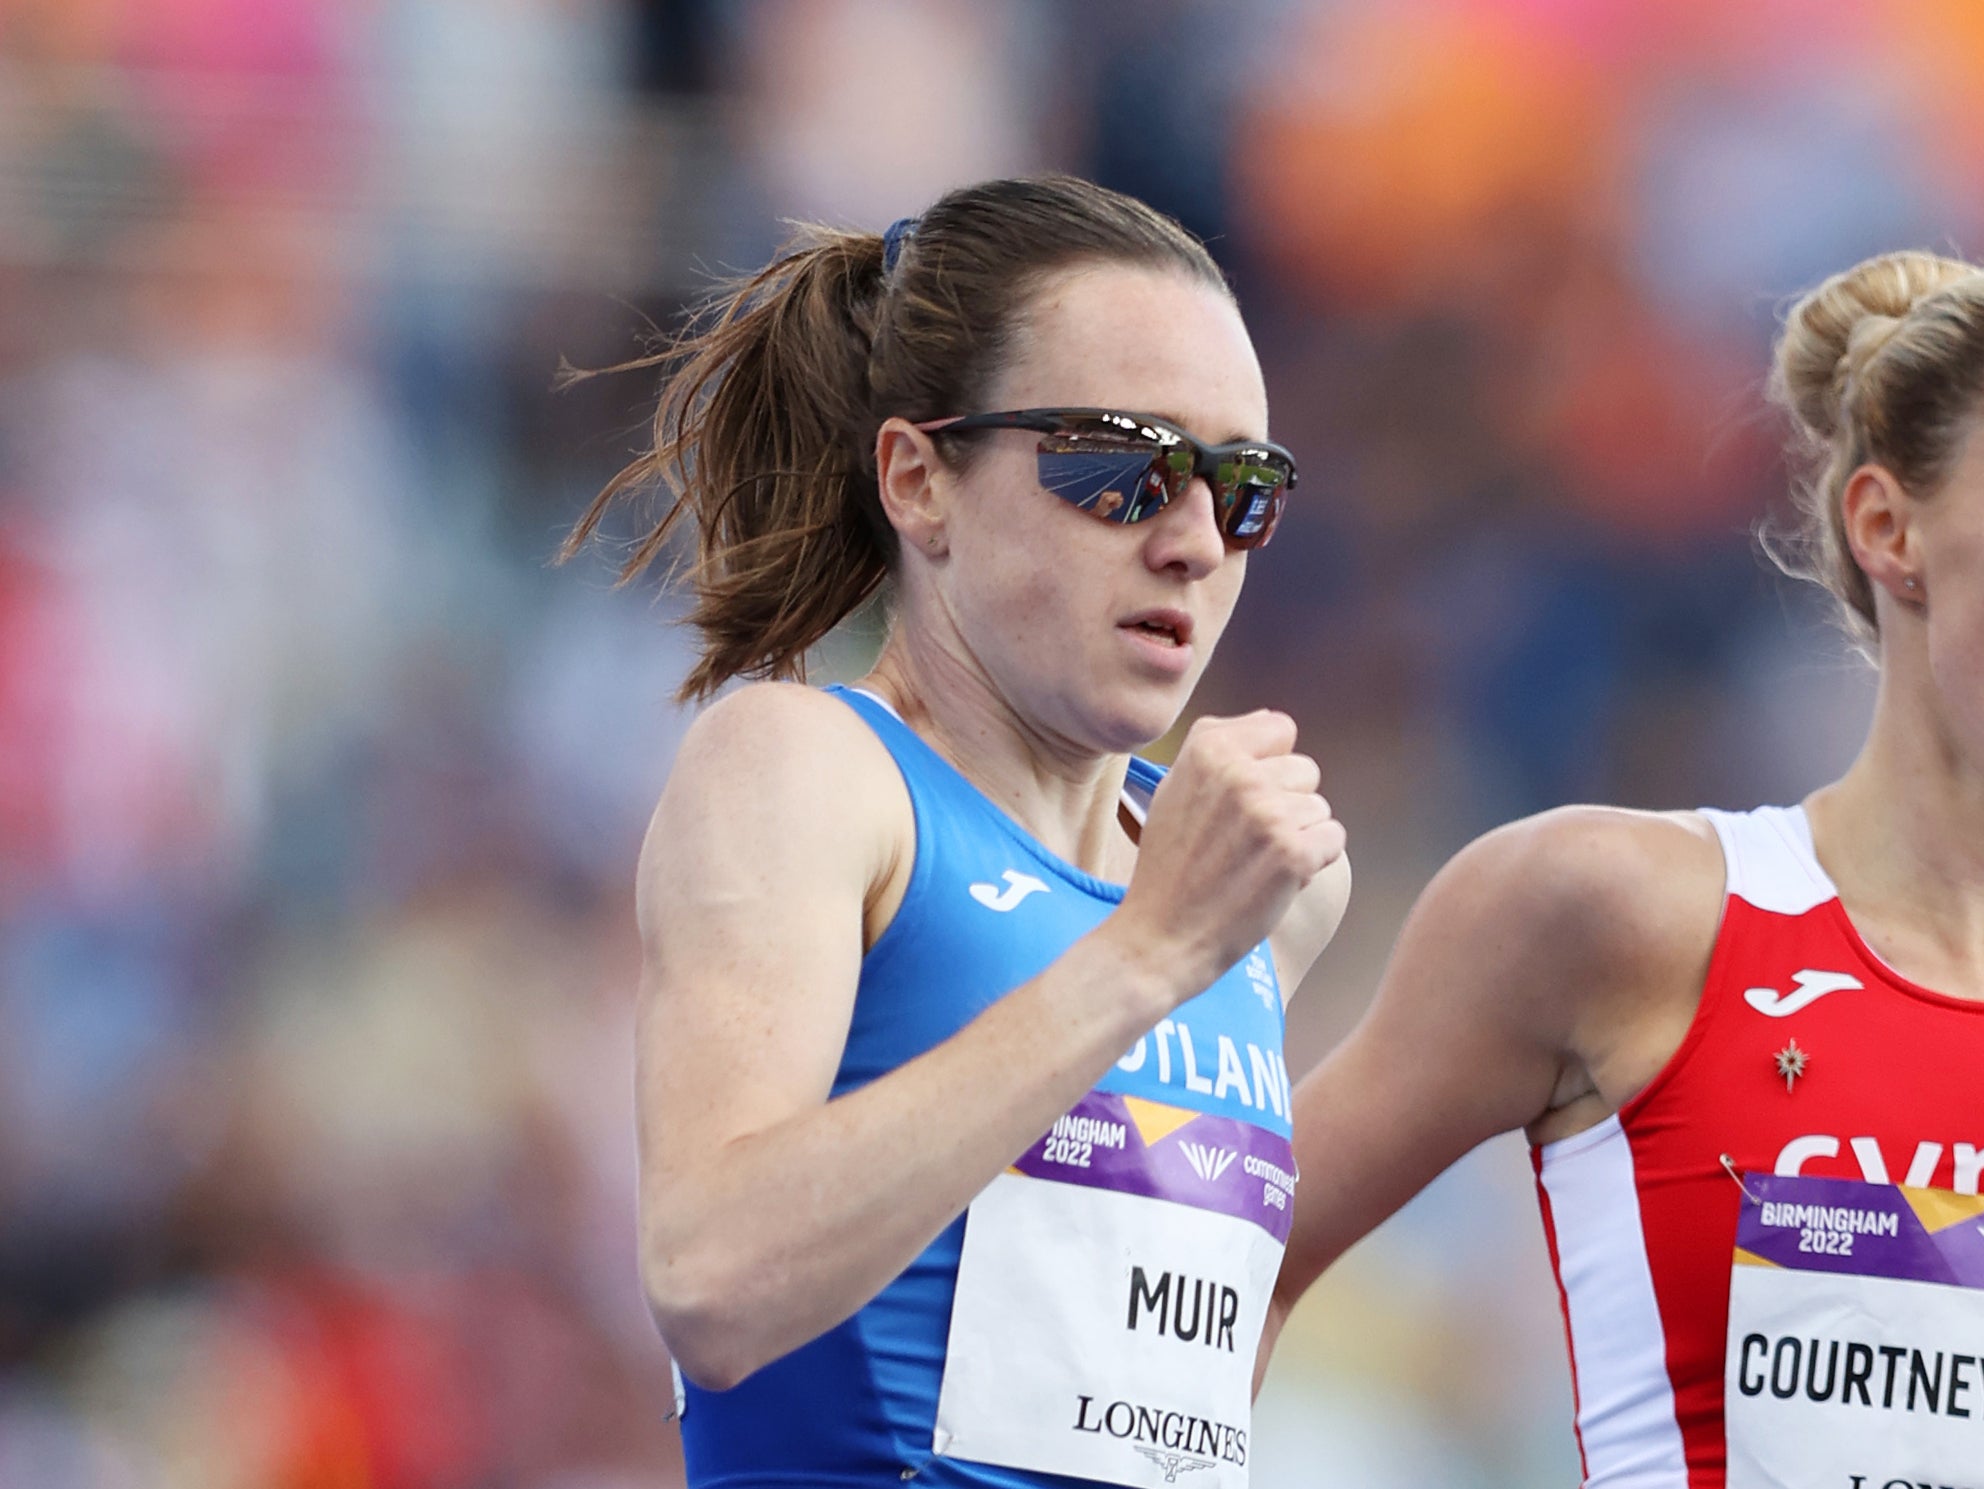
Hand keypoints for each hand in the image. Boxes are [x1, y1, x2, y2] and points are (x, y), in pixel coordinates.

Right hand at [1113, 710, 1343, 999]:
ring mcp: (1268, 813)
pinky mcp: (1293, 853)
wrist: (1160, 936)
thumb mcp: (1177, 788)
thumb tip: (1273, 719)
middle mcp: (1239, 773)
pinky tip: (1271, 880)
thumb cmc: (1171, 865)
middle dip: (1285, 804)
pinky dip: (1312, 862)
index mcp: (1208, 748)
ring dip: (1296, 836)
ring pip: (1319, 808)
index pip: (1280, 729)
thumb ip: (1222, 746)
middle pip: (1305, 770)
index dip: (1268, 767)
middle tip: (1241, 841)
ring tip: (1250, 863)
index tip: (1237, 801)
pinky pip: (1333, 839)